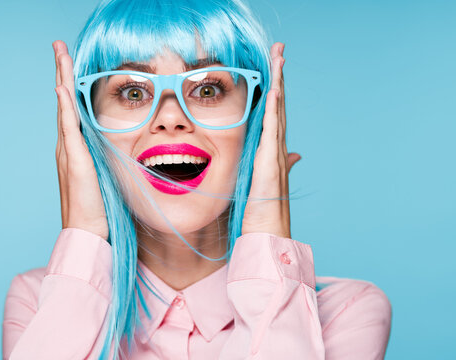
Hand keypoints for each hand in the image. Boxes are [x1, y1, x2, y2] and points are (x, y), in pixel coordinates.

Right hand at [53, 40, 108, 239]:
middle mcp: (68, 146)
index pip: (72, 110)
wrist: (88, 232)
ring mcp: (69, 152)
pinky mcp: (75, 161)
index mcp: (76, 149)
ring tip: (60, 55)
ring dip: (62, 80)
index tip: (70, 63)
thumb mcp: (104, 175)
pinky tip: (61, 89)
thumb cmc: (98, 207)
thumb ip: (105, 158)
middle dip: (62, 72)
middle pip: (64, 102)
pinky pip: (69, 129)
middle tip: (58, 46)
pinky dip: (64, 108)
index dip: (70, 85)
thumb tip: (114, 145)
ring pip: (64, 109)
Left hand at [241, 42, 300, 238]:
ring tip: (279, 59)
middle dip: (279, 77)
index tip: (275, 66)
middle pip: (279, 105)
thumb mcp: (269, 181)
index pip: (275, 112)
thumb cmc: (267, 210)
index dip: (276, 88)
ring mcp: (275, 155)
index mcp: (274, 151)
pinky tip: (274, 92)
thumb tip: (295, 154)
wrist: (269, 234)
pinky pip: (271, 133)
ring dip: (278, 85)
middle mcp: (278, 149)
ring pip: (278, 112)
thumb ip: (282, 164)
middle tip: (279, 49)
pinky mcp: (269, 165)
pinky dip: (274, 111)